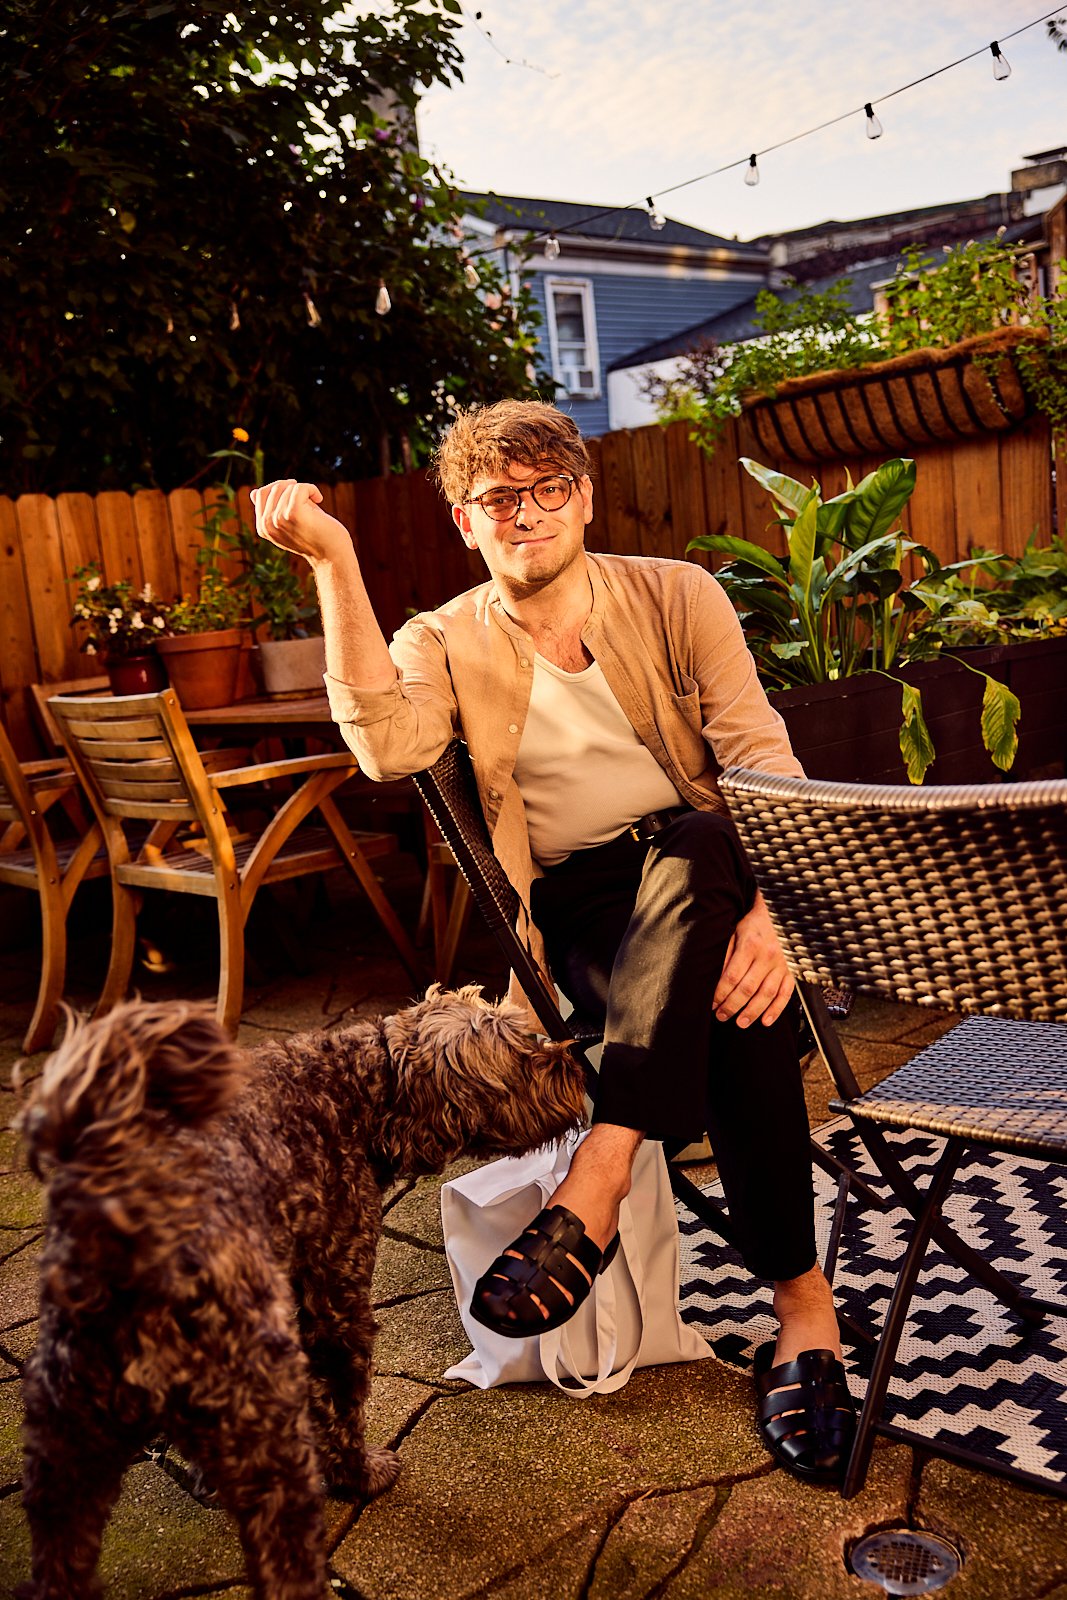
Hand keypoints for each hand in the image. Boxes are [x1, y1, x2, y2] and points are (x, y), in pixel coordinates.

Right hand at [250, 479, 352, 565]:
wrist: (332, 555)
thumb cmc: (314, 535)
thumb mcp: (289, 520)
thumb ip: (273, 508)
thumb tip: (254, 492)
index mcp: (262, 528)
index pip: (261, 493)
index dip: (282, 489)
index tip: (299, 497)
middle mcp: (267, 525)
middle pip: (274, 487)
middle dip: (293, 489)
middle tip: (308, 501)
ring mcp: (278, 519)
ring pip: (288, 487)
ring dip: (305, 491)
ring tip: (314, 507)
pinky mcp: (293, 513)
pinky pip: (300, 487)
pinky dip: (312, 489)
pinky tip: (319, 498)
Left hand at [713, 889, 793, 1027]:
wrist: (782, 913)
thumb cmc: (755, 924)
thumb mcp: (735, 932)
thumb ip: (727, 954)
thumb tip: (716, 977)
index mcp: (750, 946)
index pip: (732, 977)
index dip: (720, 993)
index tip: (712, 1003)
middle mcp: (767, 957)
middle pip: (747, 989)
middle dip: (732, 1006)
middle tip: (722, 1016)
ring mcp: (782, 965)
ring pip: (766, 995)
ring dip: (752, 1012)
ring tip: (740, 1023)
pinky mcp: (792, 971)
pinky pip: (785, 994)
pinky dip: (776, 1010)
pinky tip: (765, 1020)